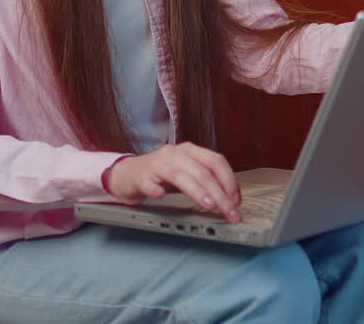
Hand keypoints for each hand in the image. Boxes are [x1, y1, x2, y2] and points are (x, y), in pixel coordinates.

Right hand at [103, 142, 242, 222]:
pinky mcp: (140, 176)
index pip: (215, 161)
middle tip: (229, 212)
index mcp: (190, 151)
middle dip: (220, 194)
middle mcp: (175, 153)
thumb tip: (230, 199)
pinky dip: (155, 189)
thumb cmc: (160, 174)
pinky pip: (149, 183)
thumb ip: (206, 181)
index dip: (229, 181)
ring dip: (197, 191)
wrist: (127, 174)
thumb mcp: (186, 172)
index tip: (236, 201)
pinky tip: (160, 195)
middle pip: (202, 172)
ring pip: (180, 176)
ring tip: (209, 205)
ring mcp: (157, 164)